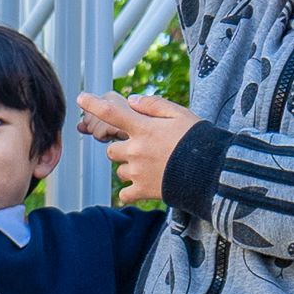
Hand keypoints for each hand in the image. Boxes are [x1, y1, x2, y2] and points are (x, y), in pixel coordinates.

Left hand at [78, 90, 198, 204]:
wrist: (213, 172)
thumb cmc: (198, 140)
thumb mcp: (180, 114)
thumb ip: (154, 106)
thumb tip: (131, 101)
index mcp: (144, 129)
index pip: (112, 113)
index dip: (93, 104)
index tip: (81, 98)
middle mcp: (136, 150)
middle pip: (111, 149)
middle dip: (122, 148)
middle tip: (144, 148)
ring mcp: (138, 172)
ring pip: (119, 170)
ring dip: (129, 168)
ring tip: (153, 166)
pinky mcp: (143, 191)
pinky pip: (124, 194)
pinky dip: (129, 192)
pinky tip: (142, 186)